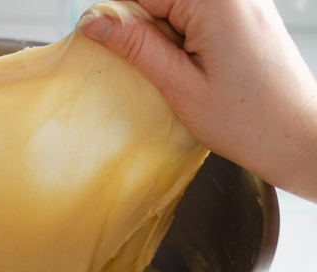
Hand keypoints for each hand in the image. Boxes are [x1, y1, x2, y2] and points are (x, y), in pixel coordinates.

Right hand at [76, 0, 316, 201]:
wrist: (298, 138)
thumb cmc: (247, 120)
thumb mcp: (179, 85)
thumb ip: (136, 46)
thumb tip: (94, 20)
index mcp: (216, 1)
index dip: (118, 17)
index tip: (102, 41)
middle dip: (144, 28)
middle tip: (153, 67)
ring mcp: (245, 2)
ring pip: (179, 8)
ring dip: (165, 35)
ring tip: (178, 72)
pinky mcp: (249, 16)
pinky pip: (201, 14)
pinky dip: (185, 37)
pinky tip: (191, 67)